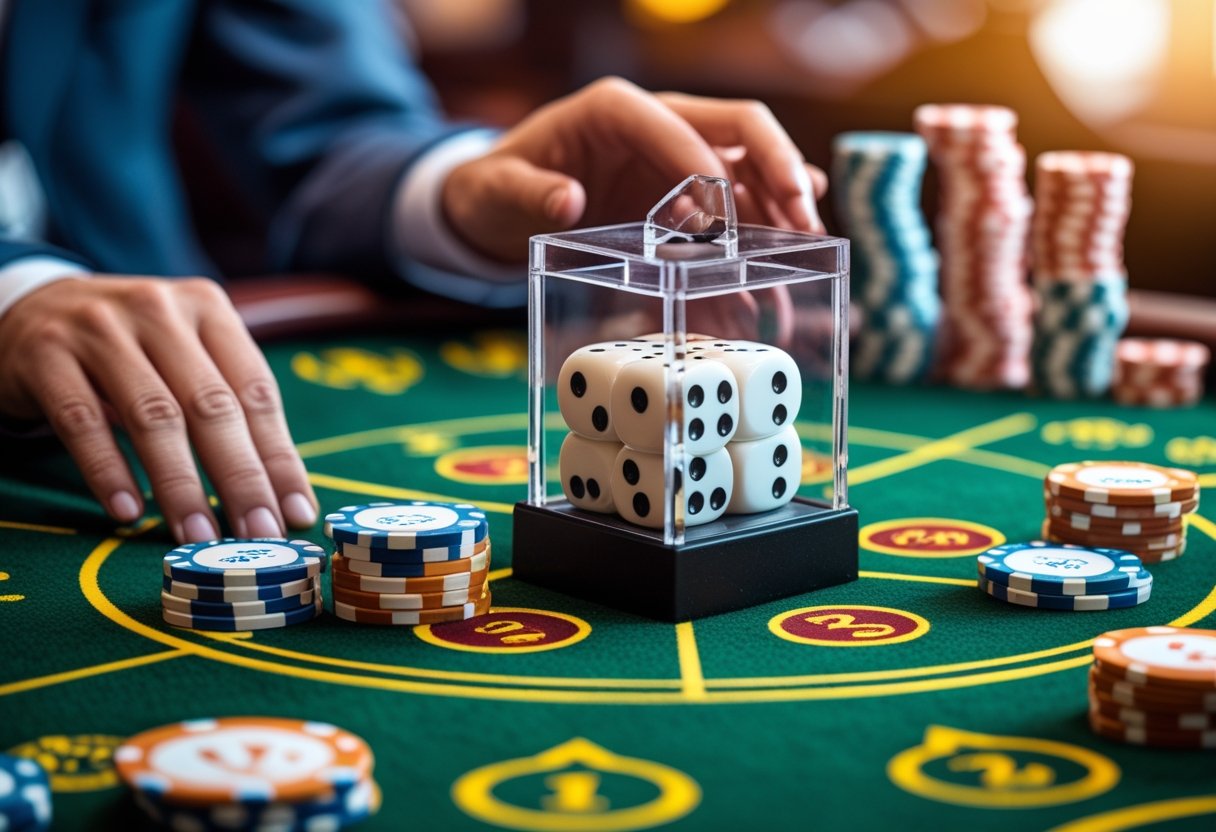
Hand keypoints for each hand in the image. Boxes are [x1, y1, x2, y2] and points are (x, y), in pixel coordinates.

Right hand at [0, 276, 317, 542]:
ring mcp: (99, 331)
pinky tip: (129, 512)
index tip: (296, 513)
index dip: (279, 458)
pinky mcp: (46, 356)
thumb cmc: (132, 348)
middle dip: (240, 478)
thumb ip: (230, 409)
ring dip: (181, 485)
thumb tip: (282, 495)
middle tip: (258, 534)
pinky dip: (108, 471)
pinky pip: (82, 422)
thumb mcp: (186, 355)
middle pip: (211, 405)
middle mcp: (159, 312)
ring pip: (152, 416)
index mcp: (208, 310)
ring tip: (200, 536)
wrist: (32, 306)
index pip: (256, 392)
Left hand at [442, 76, 828, 262]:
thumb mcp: (497, 192)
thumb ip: (529, 194)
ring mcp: (677, 155)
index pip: (680, 122)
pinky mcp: (683, 192)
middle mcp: (658, 122)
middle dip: (779, 170)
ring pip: (750, 167)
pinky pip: (735, 206)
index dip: (711, 165)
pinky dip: (760, 231)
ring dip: (784, 204)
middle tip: (806, 221)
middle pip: (740, 128)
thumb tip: (567, 202)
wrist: (499, 205)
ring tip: (809, 248)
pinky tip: (786, 255)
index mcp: (615, 110)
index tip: (726, 219)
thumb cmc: (497, 189)